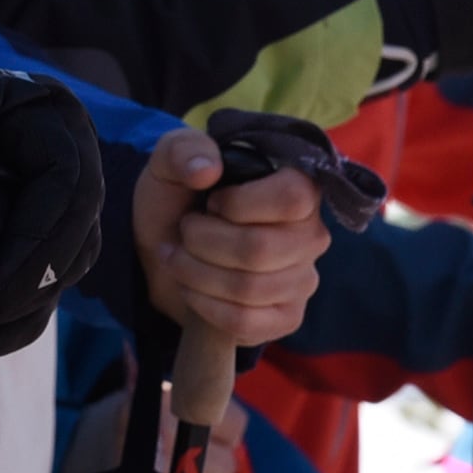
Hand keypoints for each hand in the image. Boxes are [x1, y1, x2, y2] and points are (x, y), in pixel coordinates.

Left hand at [0, 50, 100, 353]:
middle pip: (76, 230)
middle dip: (33, 280)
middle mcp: (60, 156)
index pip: (66, 182)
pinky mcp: (24, 236)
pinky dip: (13, 314)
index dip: (38, 239)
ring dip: (24, 304)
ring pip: (63, 264)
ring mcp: (45, 198)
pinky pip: (38, 283)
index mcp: (42, 114)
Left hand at [133, 126, 328, 348]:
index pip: (292, 197)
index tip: (211, 201)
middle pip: (260, 248)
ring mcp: (302, 280)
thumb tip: (207, 169)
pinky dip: (205, 306)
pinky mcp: (286, 317)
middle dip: (202, 241)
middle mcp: (310, 235)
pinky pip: (248, 323)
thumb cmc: (178, 198)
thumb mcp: (169, 162)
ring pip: (249, 288)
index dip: (238, 203)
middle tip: (184, 232)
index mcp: (296, 188)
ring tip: (179, 257)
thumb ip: (183, 150)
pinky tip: (191, 289)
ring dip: (195, 273)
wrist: (161, 246)